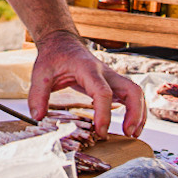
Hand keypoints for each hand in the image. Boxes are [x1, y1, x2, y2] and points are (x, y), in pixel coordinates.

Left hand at [28, 31, 147, 137]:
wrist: (62, 43)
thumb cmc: (53, 58)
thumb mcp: (40, 74)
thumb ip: (38, 95)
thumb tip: (38, 117)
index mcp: (87, 69)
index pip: (103, 92)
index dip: (104, 113)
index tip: (101, 131)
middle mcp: (105, 72)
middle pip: (131, 89)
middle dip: (135, 112)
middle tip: (128, 133)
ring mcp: (111, 77)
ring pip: (136, 92)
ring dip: (139, 113)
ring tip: (132, 133)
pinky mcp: (113, 82)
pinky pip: (131, 95)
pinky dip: (136, 110)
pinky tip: (131, 125)